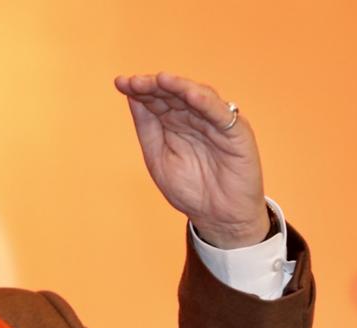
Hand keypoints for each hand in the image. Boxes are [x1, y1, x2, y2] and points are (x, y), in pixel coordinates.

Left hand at [114, 72, 268, 248]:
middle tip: (134, 82)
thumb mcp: (158, 158)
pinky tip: (190, 94)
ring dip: (179, 87)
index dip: (139, 89)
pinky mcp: (236, 132)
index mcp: (175, 123)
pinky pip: (220, 113)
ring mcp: (215, 122)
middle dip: (154, 86)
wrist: (218, 217)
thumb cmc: (190, 190)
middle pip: (174, 94)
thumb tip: (132, 97)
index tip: (120, 83)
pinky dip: (207, 102)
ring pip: (197, 97)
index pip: (157, 99)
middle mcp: (195, 117)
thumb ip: (147, 128)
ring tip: (160, 80)